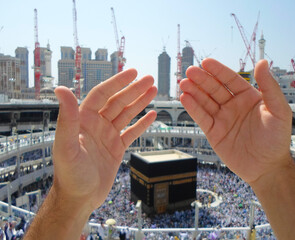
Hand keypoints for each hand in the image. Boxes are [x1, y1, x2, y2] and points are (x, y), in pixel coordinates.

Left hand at [53, 69, 156, 210]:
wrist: (79, 199)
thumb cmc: (69, 175)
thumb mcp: (67, 146)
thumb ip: (67, 118)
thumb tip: (61, 89)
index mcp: (83, 120)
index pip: (102, 94)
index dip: (118, 83)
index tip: (133, 73)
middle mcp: (96, 125)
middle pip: (118, 102)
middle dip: (134, 90)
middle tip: (151, 80)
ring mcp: (107, 136)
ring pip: (126, 115)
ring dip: (140, 102)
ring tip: (153, 91)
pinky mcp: (116, 149)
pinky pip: (131, 132)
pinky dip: (141, 124)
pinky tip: (152, 115)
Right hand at [180, 58, 291, 183]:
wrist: (267, 168)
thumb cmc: (276, 140)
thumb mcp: (278, 111)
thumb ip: (269, 87)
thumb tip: (263, 61)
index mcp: (248, 97)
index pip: (230, 80)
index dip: (218, 71)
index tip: (205, 62)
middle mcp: (233, 106)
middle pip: (214, 89)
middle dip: (202, 80)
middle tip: (189, 71)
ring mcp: (223, 119)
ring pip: (205, 102)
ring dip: (194, 92)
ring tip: (183, 83)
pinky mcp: (214, 132)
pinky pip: (202, 118)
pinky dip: (193, 108)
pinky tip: (185, 98)